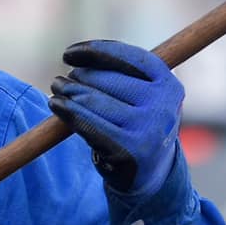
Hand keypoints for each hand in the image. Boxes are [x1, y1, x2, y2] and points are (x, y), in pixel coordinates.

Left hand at [48, 40, 184, 199]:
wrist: (150, 173)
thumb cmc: (139, 127)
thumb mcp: (145, 99)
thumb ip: (125, 77)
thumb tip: (80, 57)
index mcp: (169, 85)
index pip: (130, 58)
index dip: (96, 51)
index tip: (69, 53)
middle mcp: (162, 105)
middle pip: (109, 78)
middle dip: (79, 76)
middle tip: (61, 80)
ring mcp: (146, 128)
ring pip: (94, 100)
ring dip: (68, 92)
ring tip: (56, 88)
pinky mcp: (126, 150)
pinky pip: (88, 124)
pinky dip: (67, 112)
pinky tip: (56, 105)